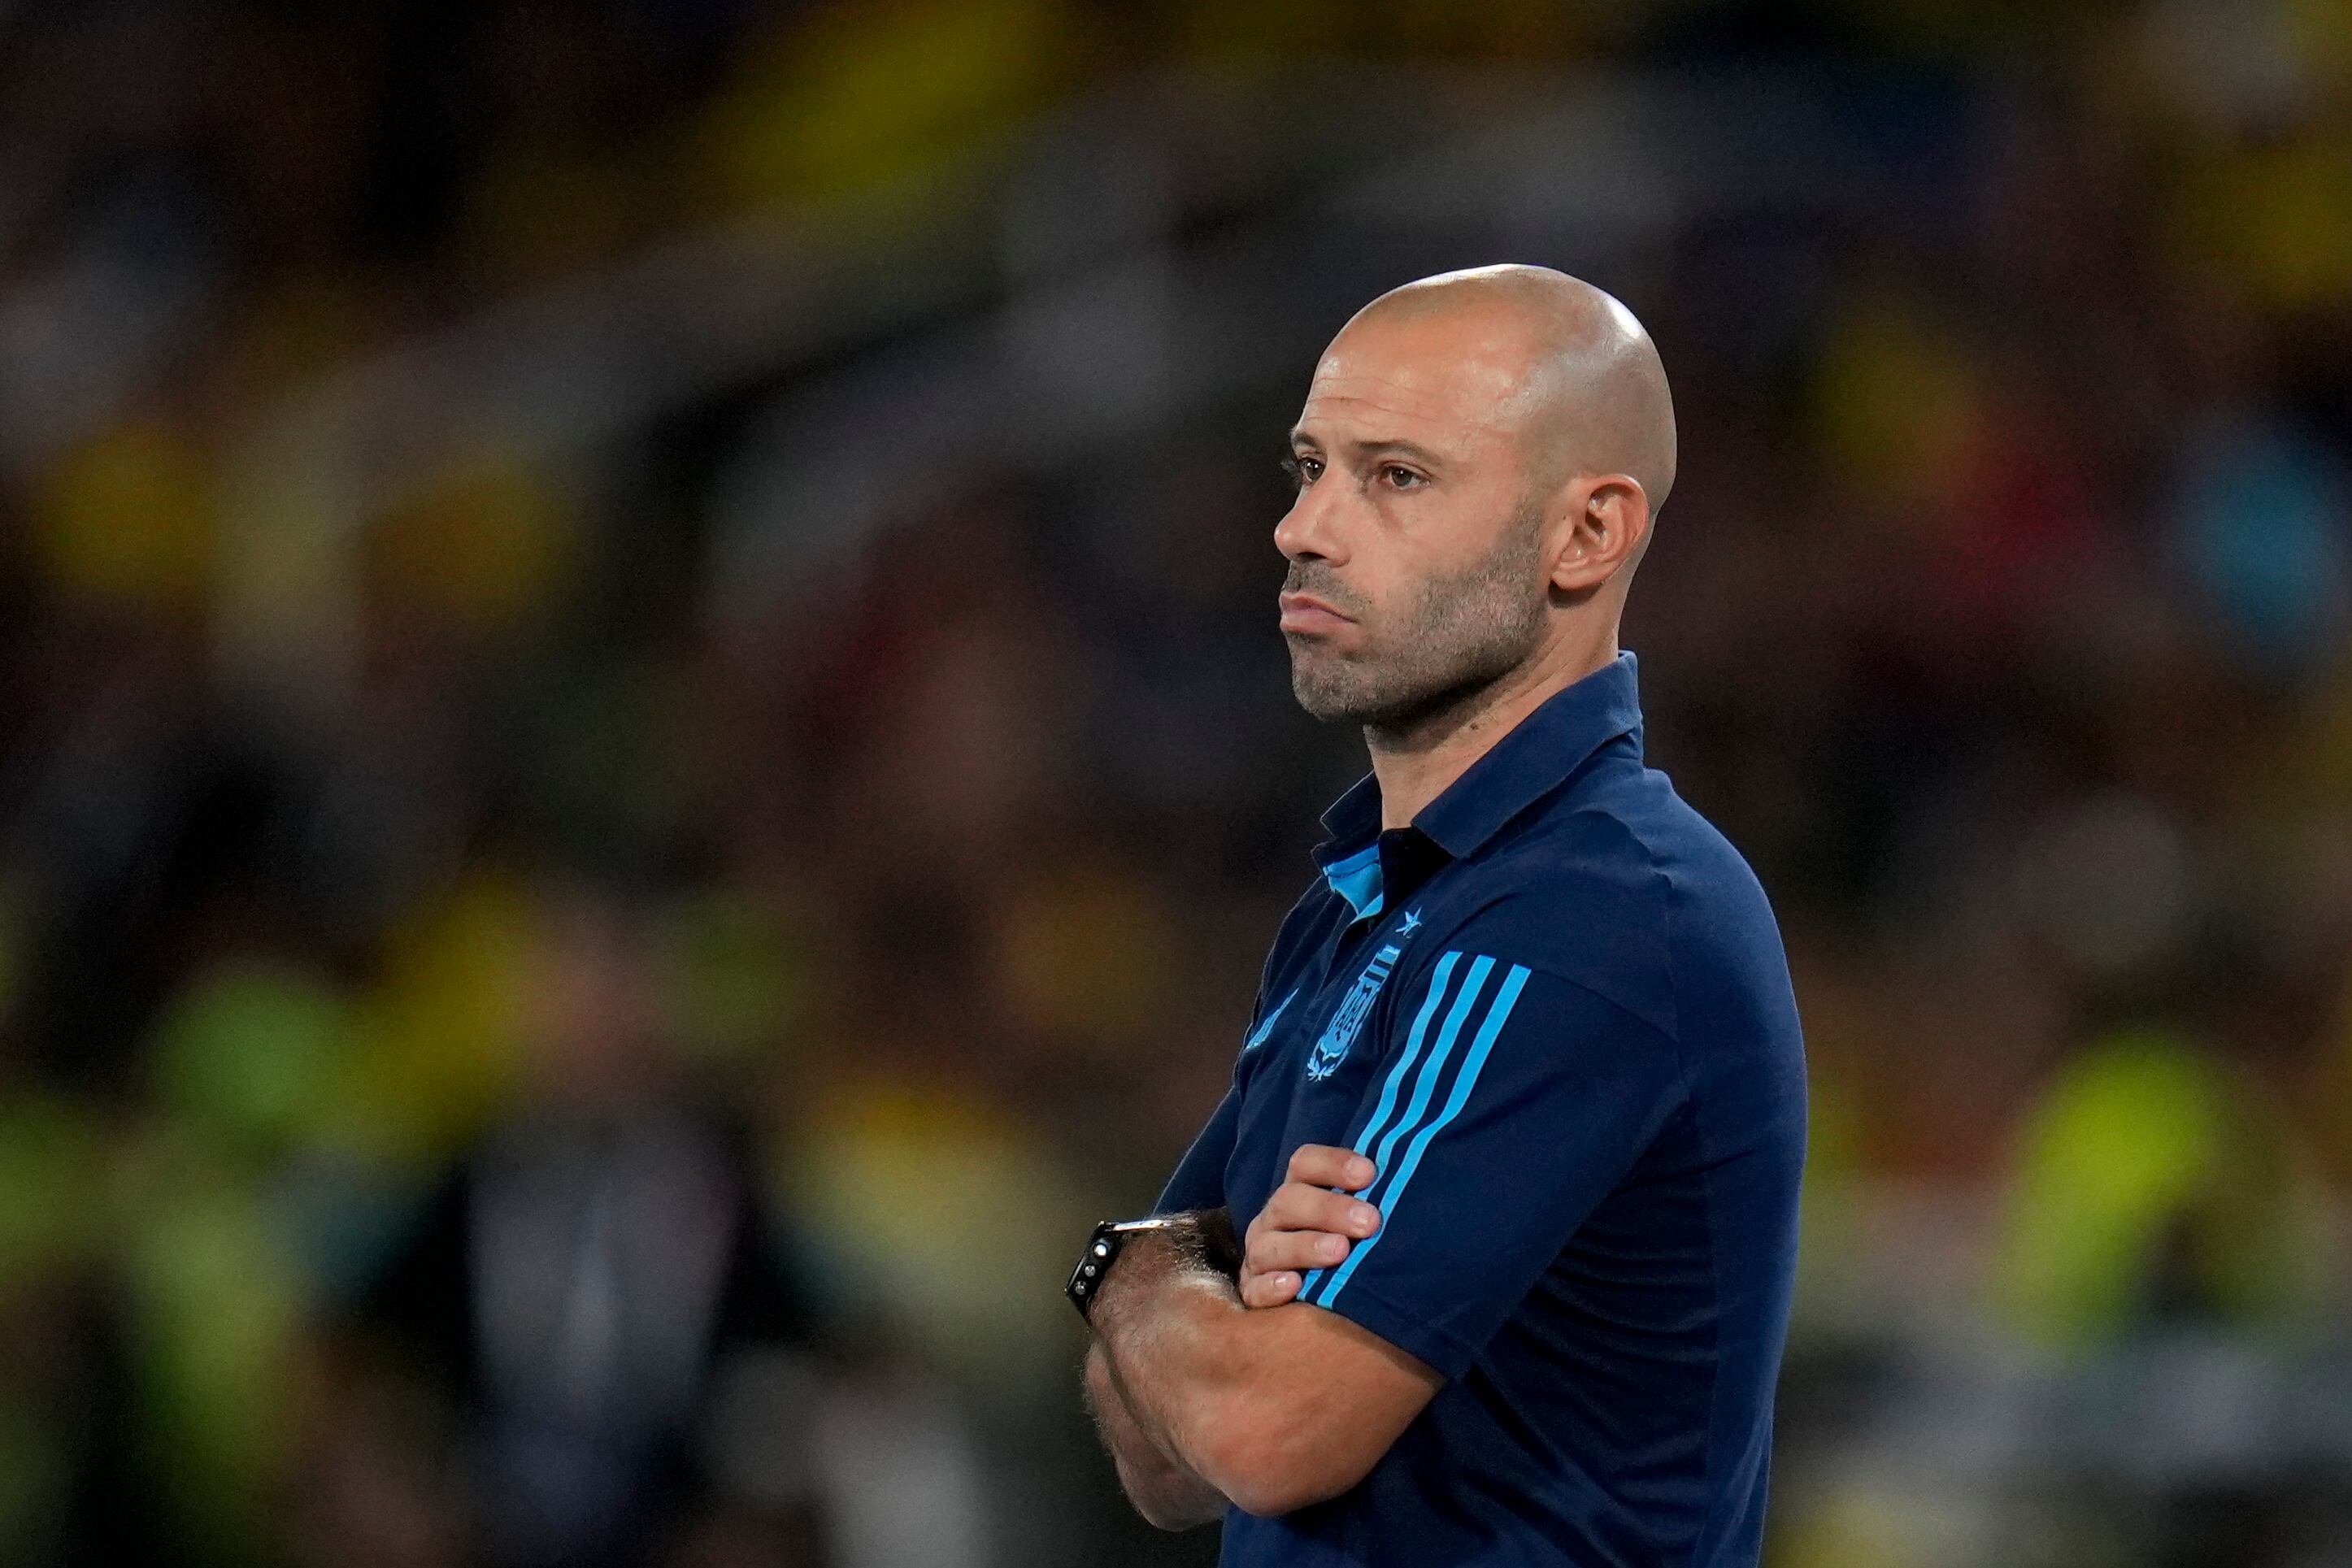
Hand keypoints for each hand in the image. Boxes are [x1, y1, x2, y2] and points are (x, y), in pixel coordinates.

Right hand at [1238, 1144, 1381, 1307]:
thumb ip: (1375, 1203)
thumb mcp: (1359, 1219)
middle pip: (1290, 1201)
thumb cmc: (1350, 1245)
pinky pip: (1254, 1288)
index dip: (1334, 1164)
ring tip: (1340, 1251)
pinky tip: (1294, 1285)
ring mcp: (1261, 1254)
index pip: (1305, 1164)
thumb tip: (1419, 1187)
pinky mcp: (1253, 1290)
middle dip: (1330, 1209)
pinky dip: (1271, 1286)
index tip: (1370, 1174)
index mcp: (1298, 1190)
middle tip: (1369, 1222)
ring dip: (1306, 1246)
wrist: (1316, 1298)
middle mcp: (1275, 1218)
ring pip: (1271, 1245)